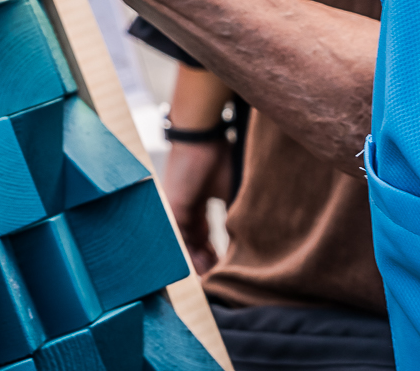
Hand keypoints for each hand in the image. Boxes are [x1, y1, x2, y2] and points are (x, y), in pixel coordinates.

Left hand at [161, 138, 231, 273]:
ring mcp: (174, 213)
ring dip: (201, 265)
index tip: (227, 270)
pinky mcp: (172, 211)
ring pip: (187, 247)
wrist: (200, 137)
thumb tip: (246, 240)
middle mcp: (182, 213)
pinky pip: (182, 240)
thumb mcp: (228, 193)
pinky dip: (193, 257)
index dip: (213, 256)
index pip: (202, 239)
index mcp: (195, 207)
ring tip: (215, 281)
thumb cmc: (217, 158)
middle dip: (207, 264)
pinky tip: (206, 270)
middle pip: (193, 246)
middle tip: (221, 281)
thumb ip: (231, 217)